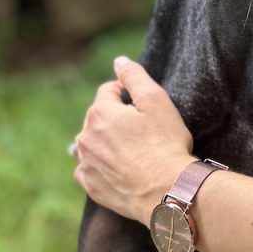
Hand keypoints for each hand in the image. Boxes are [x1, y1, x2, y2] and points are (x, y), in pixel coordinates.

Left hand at [74, 57, 193, 223]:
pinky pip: (90, 169)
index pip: (108, 90)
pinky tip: (121, 169)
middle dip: (117, 118)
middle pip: (99, 117)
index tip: (145, 108)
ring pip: (93, 143)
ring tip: (134, 151)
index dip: (128, 94)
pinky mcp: (91, 186)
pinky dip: (102, 165)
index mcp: (99, 113)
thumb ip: (134, 76)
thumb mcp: (156, 101)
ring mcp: (86, 163)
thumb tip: (119, 61)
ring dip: (107, 142)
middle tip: (144, 131)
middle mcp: (85, 137)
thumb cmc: (165, 144)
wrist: (167, 190)